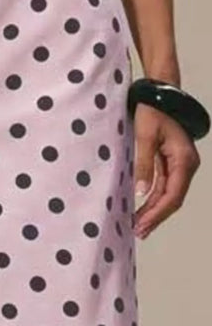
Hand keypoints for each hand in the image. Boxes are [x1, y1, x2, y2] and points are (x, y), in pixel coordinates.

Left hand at [132, 102, 200, 238]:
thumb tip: (142, 193)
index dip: (157, 213)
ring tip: (139, 227)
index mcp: (184, 160)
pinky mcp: (171, 162)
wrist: (159, 92)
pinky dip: (154, 199)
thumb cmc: (152, 111)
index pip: (172, 195)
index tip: (141, 225)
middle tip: (138, 232)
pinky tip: (143, 209)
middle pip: (172, 199)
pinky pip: (164, 186)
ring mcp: (180, 164)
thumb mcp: (144, 136)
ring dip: (154, 211)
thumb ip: (144, 165)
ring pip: (168, 194)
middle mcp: (186, 165)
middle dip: (156, 217)